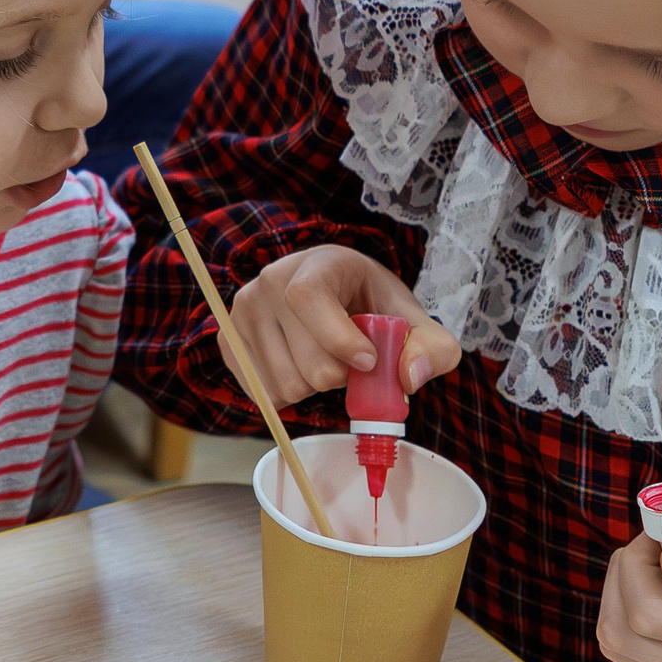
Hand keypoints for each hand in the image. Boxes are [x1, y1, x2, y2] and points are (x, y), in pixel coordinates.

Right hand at [223, 244, 461, 408]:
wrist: (333, 294)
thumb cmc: (372, 306)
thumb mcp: (412, 320)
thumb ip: (432, 348)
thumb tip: (408, 379)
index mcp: (318, 264)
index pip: (308, 299)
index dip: (338, 339)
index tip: (368, 361)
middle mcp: (271, 281)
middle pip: (305, 361)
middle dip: (339, 377)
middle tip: (351, 362)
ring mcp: (244, 310)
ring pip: (283, 385)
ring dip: (313, 390)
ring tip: (323, 361)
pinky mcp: (229, 339)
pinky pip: (261, 394)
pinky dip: (288, 396)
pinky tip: (300, 370)